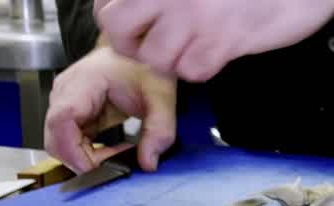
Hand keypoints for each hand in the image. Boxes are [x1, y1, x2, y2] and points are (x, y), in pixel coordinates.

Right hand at [43, 47, 176, 173]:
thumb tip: (148, 162)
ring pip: (60, 145)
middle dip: (82, 160)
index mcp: (82, 82)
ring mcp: (65, 102)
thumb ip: (159, 130)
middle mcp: (65, 92)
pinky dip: (88, 153)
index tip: (98, 168)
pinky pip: (70, 142)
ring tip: (116, 155)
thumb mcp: (161, 98)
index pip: (60, 122)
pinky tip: (110, 151)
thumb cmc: (143, 66)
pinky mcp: (72, 113)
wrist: (138, 54)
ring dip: (85, 159)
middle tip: (114, 164)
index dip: (73, 151)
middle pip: (55, 139)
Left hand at [94, 0, 333, 81]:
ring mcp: (197, 16)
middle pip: (119, 29)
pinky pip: (193, 71)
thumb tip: (142, 11)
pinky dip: (201, 69)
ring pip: (155, 58)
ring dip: (170, 61)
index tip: (134, 22)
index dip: (116, 17)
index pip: (109, 2)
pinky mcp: (224, 40)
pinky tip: (214, 53)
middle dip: (132, 44)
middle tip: (153, 44)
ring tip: (190, 50)